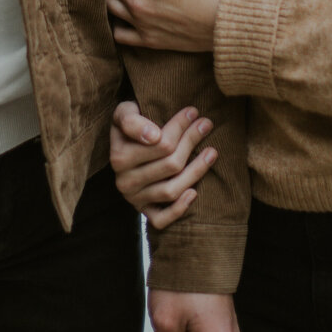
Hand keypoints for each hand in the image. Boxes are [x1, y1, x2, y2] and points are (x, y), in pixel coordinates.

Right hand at [110, 101, 216, 228]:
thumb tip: (154, 136)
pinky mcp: (144, 212)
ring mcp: (134, 199)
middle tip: (206, 124)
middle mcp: (125, 181)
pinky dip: (179, 209)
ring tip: (212, 152)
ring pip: (171, 190)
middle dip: (191, 141)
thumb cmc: (131, 124)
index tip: (194, 112)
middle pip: (171, 164)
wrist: (123, 146)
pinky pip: (161, 219)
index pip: (160, 143)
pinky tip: (195, 193)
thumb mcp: (124, 112)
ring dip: (196, 171)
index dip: (179, 126)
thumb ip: (132, 120)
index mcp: (119, 157)